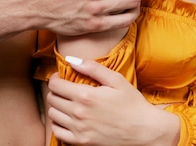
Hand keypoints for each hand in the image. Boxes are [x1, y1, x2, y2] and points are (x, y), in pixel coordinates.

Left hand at [47, 59, 179, 144]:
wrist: (144, 131)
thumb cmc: (132, 103)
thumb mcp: (116, 79)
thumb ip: (92, 67)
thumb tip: (71, 59)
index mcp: (86, 96)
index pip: (55, 85)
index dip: (55, 78)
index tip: (61, 76)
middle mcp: (79, 114)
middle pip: (51, 99)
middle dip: (56, 90)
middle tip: (65, 88)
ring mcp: (79, 130)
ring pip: (52, 115)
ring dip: (57, 106)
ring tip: (67, 102)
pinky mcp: (82, 143)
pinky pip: (58, 133)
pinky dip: (58, 124)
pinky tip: (67, 118)